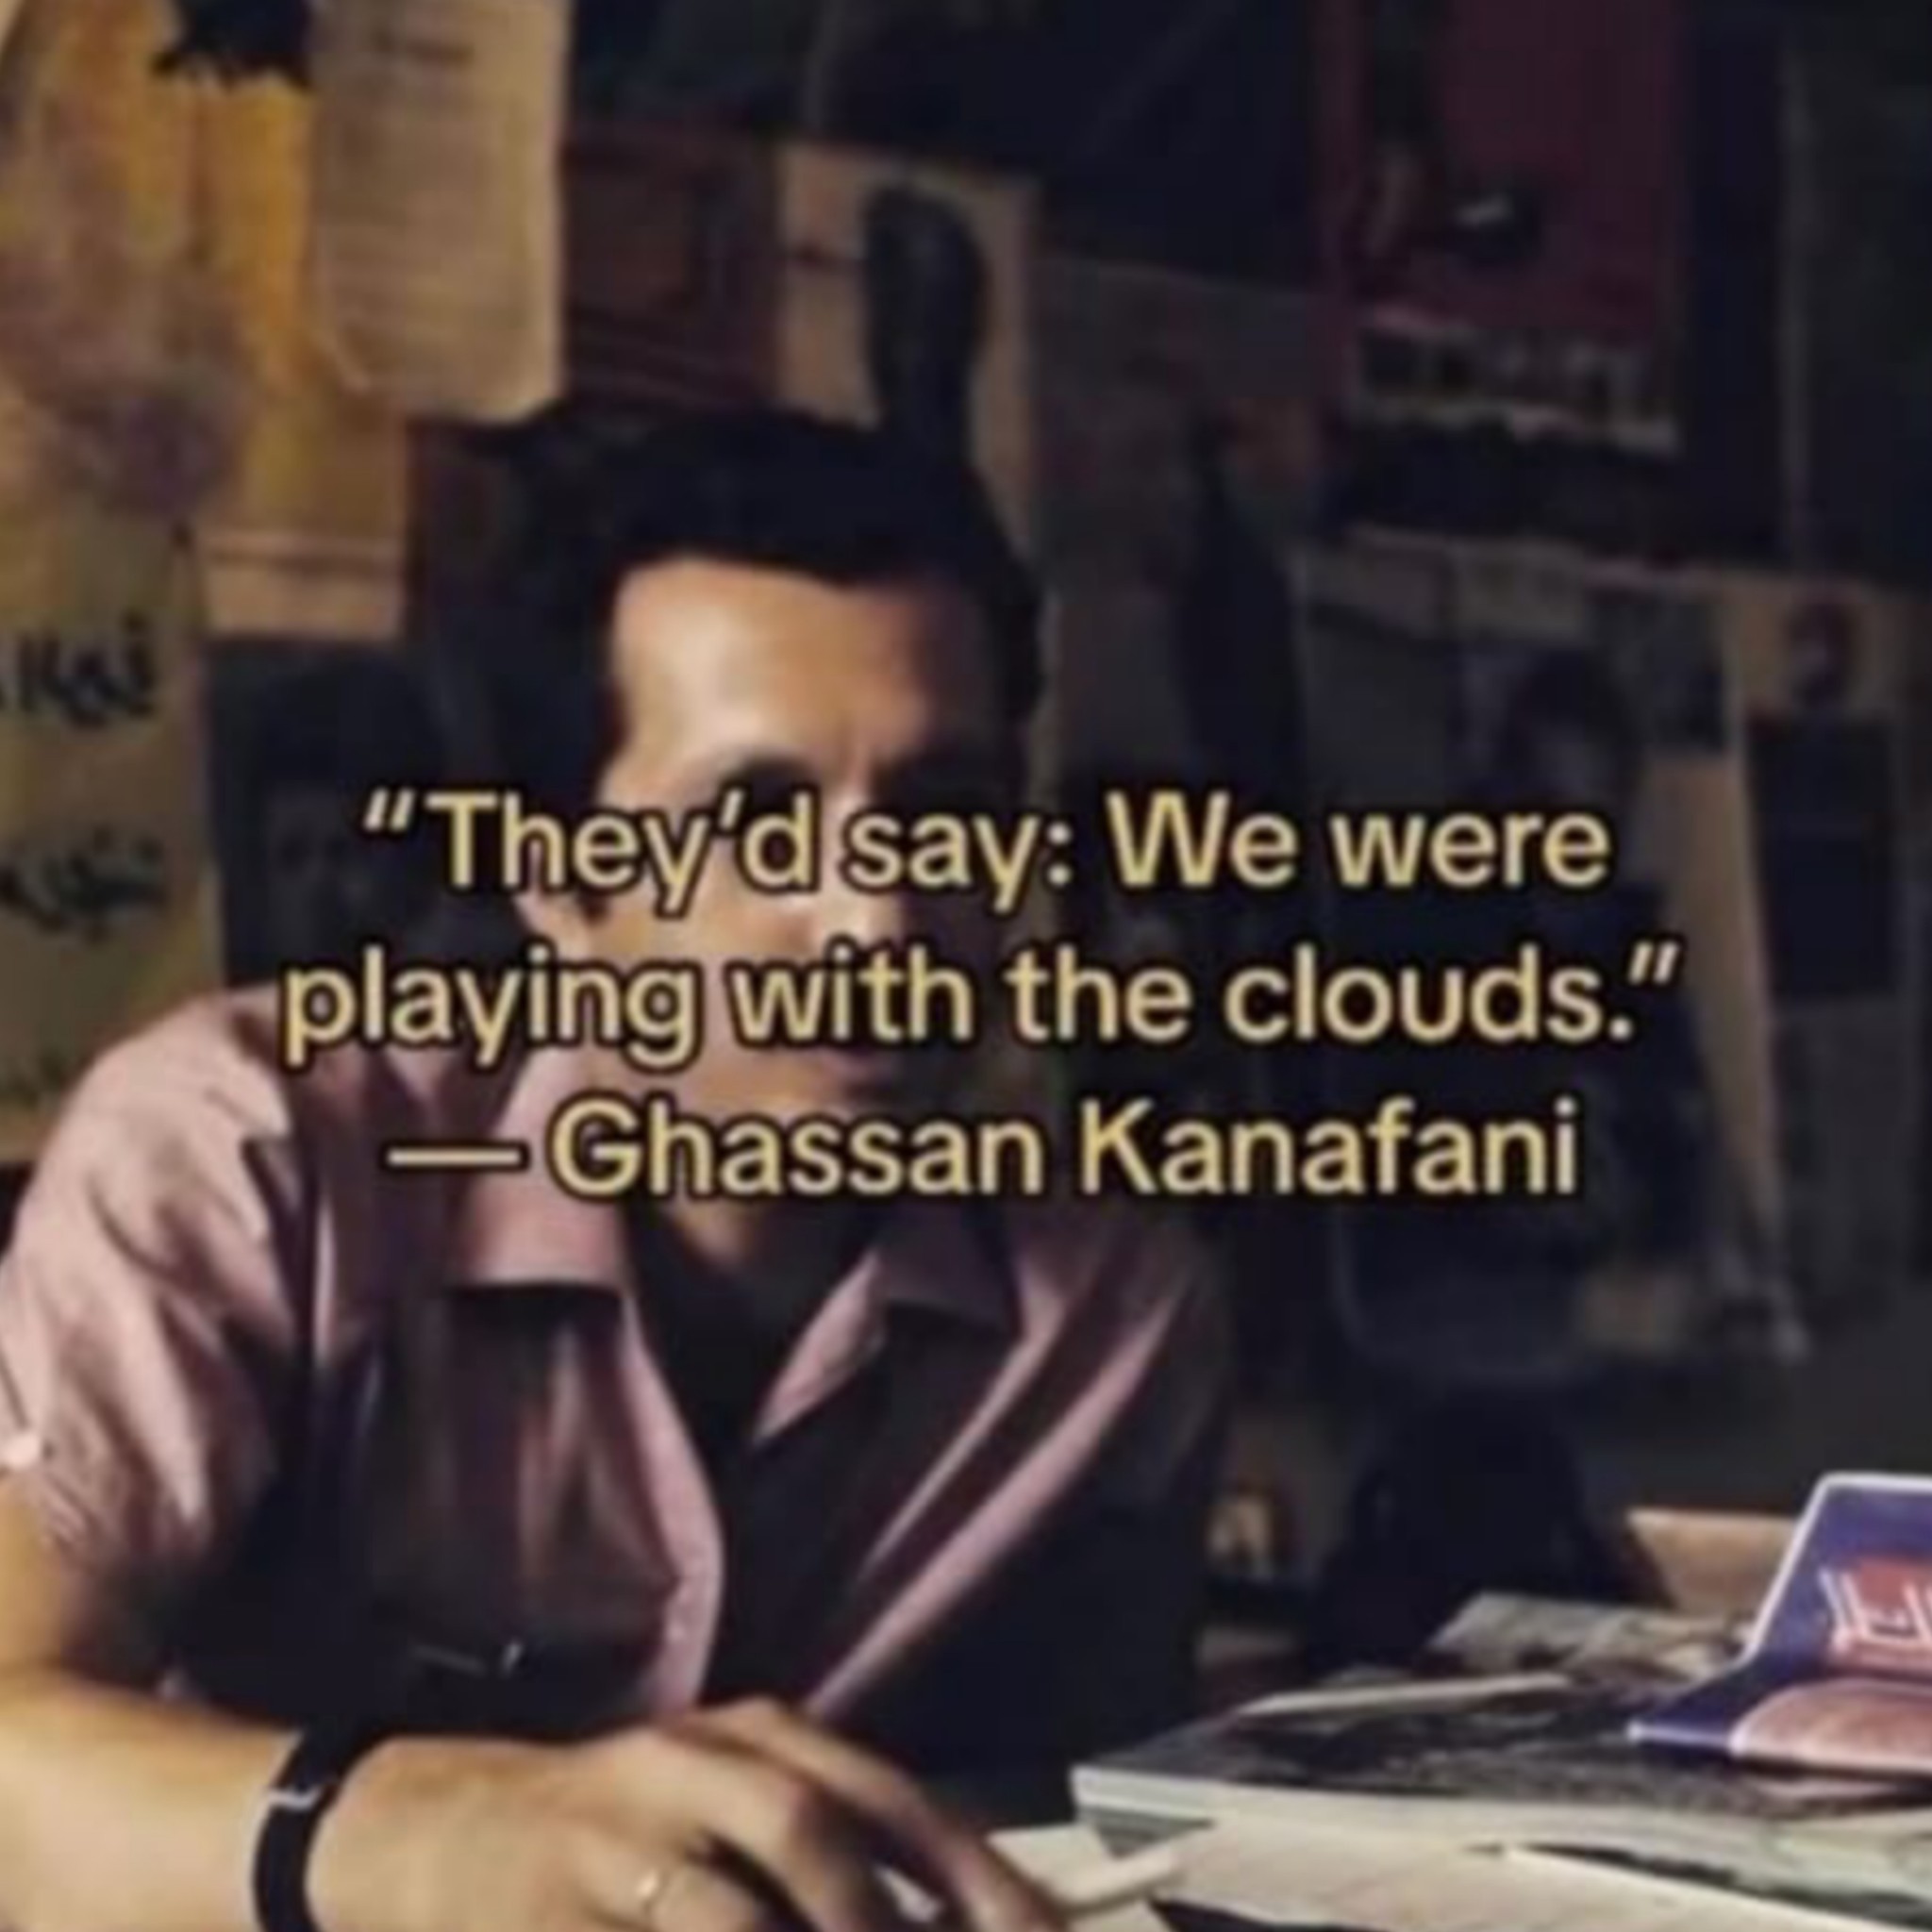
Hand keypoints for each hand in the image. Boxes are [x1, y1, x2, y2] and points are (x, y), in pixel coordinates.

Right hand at [319, 1699, 1064, 1931]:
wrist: (437, 1828)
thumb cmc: (623, 1829)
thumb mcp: (730, 1801)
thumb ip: (837, 1849)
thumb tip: (962, 1912)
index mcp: (751, 1737)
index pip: (885, 1798)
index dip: (974, 1873)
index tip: (1044, 1931)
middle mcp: (685, 1768)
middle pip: (810, 1834)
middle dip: (886, 1919)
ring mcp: (611, 1845)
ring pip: (729, 1915)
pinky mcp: (548, 1918)